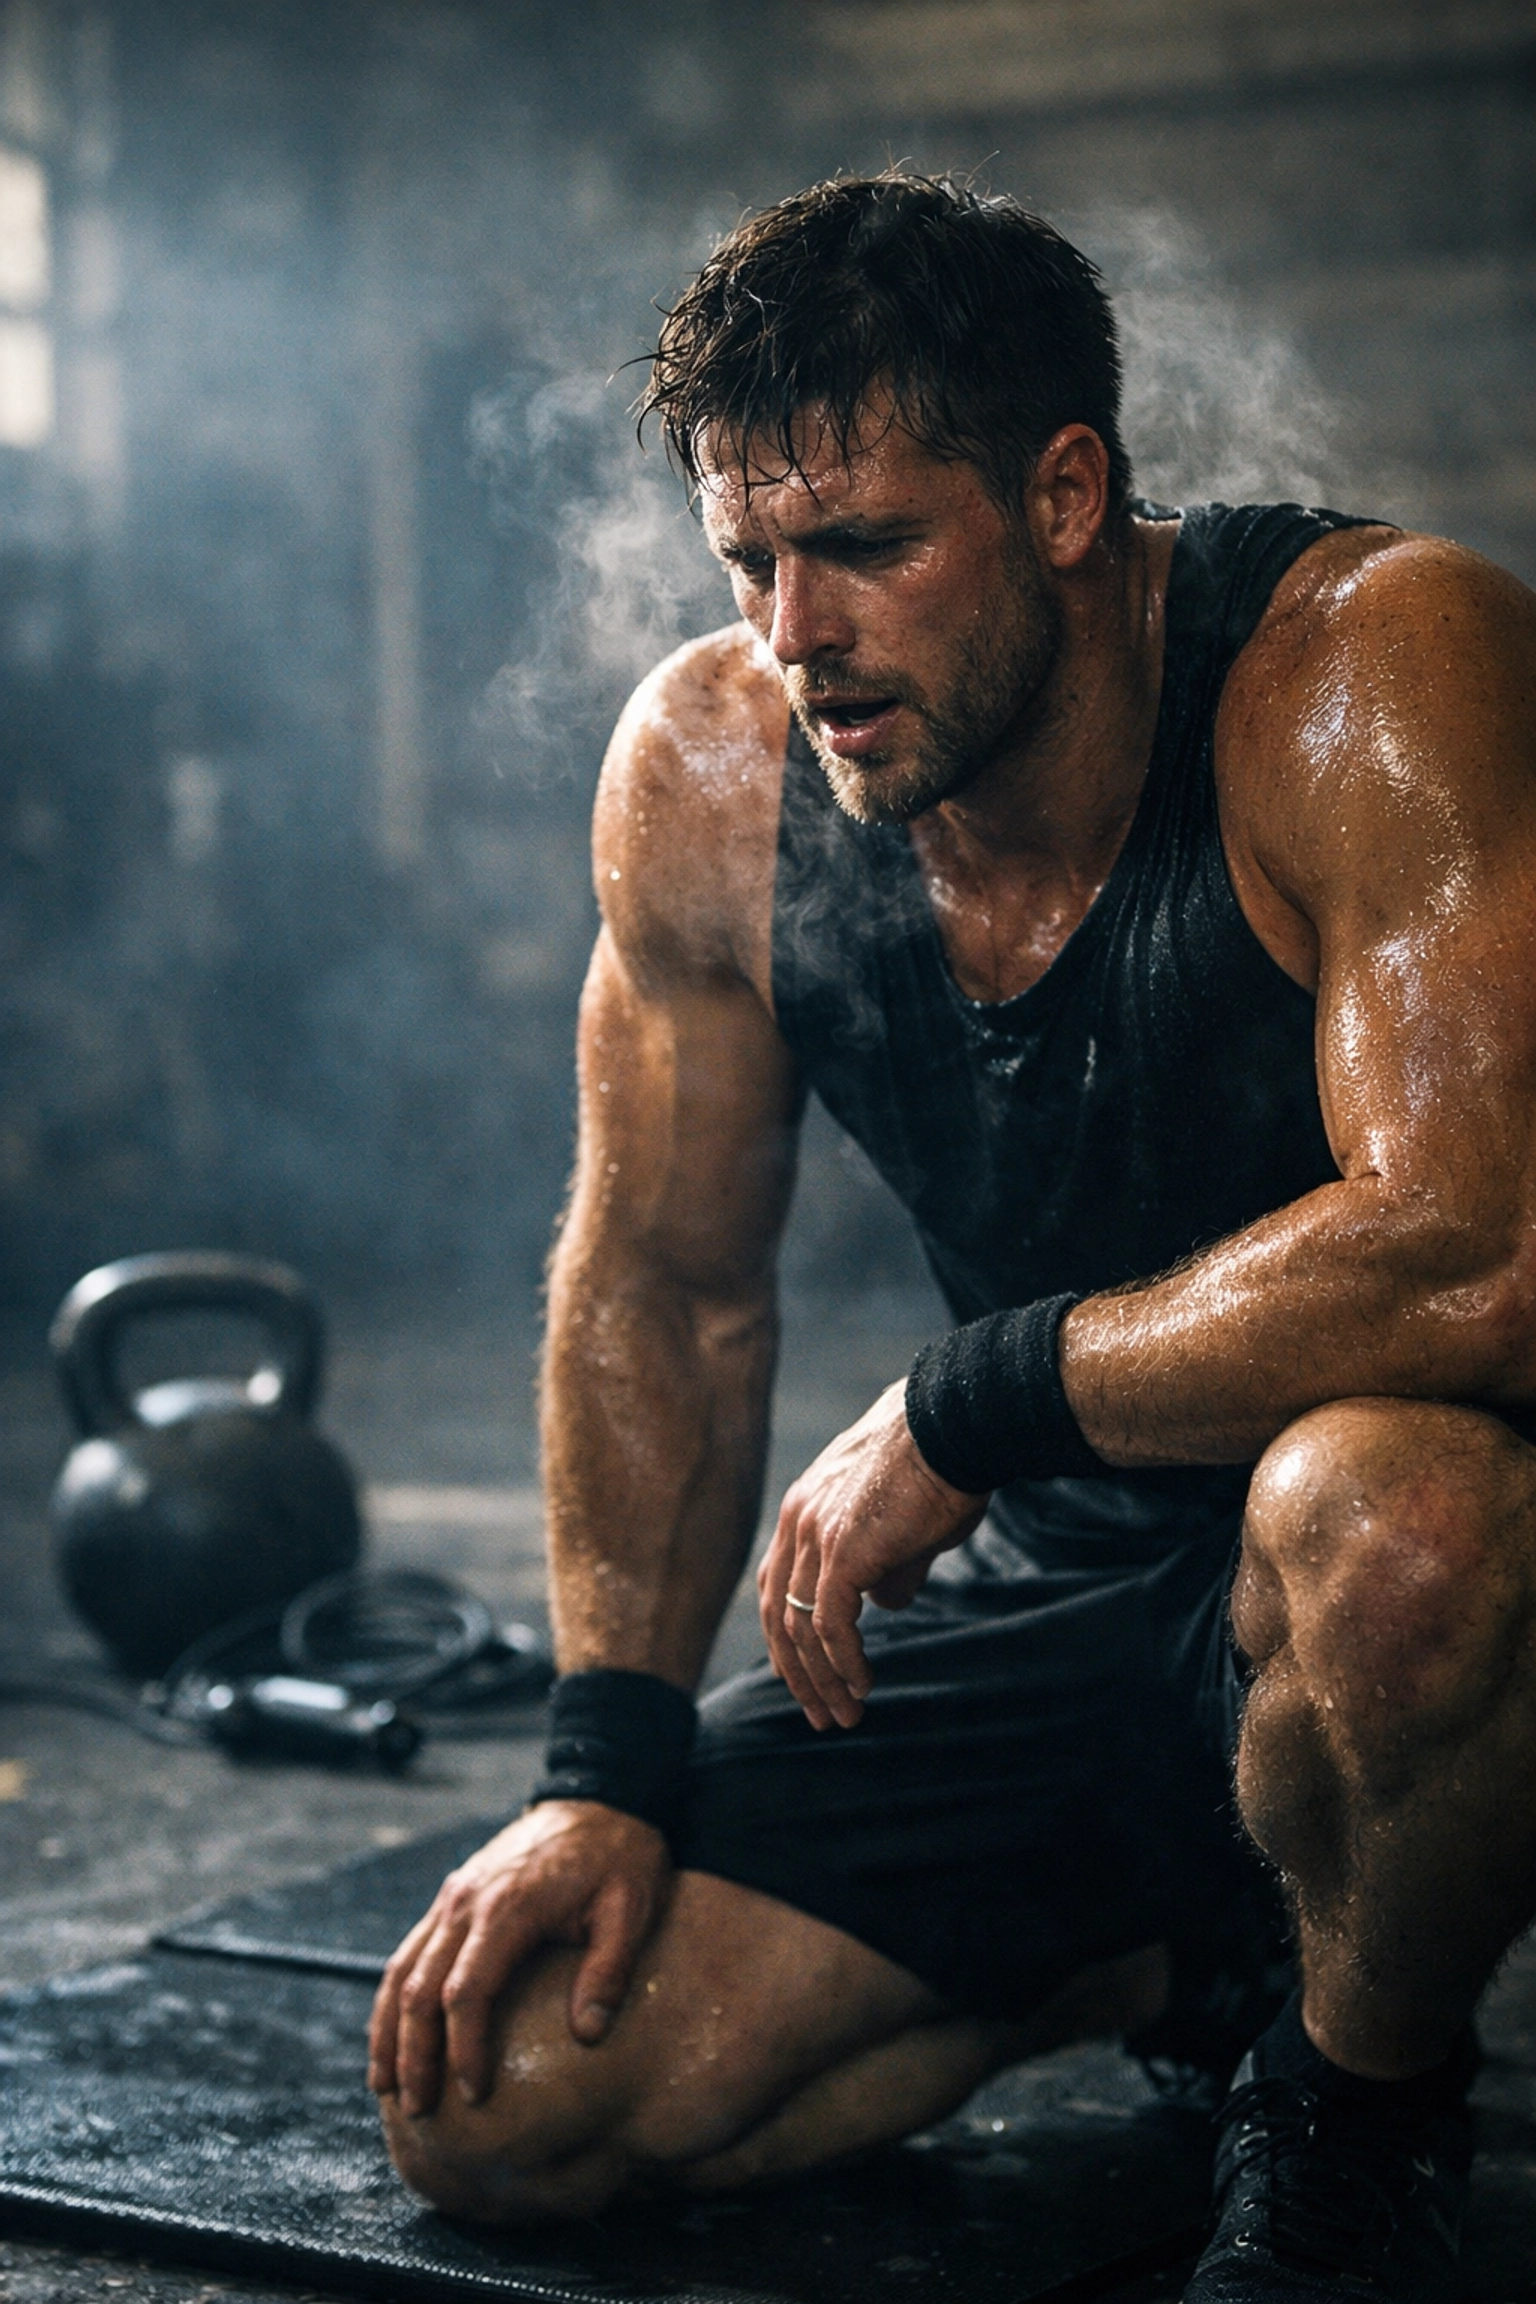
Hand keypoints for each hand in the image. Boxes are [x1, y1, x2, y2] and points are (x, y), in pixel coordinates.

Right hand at [367, 1800, 669, 2115]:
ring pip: (401, 1969)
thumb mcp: (631, 1909)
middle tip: (418, 2110)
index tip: (474, 2093)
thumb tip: (588, 2035)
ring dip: (389, 2030)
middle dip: (414, 2054)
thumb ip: (609, 1970)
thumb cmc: (620, 1856)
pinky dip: (394, 1996)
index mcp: (507, 1908)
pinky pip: (410, 1950)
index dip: (463, 2048)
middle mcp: (467, 1902)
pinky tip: (394, 2033)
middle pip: (418, 1988)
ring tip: (387, 2087)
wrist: (600, 1795)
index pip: (465, 1991)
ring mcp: (454, 1896)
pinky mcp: (454, 1895)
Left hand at [758, 1379, 987, 1731]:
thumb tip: (886, 1603)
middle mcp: (797, 1521)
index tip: (806, 1677)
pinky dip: (844, 1663)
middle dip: (796, 1672)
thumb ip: (888, 1564)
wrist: (955, 1426)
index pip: (776, 1586)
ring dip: (823, 1680)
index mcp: (803, 1508)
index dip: (787, 1637)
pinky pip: (831, 1625)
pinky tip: (861, 1686)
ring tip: (845, 1716)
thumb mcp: (904, 1523)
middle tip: (819, 1714)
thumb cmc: (943, 1465)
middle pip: (778, 1614)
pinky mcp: (842, 1551)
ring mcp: (815, 1535)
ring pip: (801, 1628)